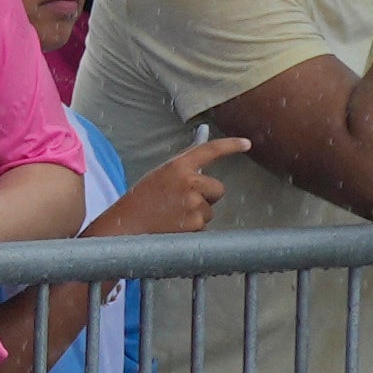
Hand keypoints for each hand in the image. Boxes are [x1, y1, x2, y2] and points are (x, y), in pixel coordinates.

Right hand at [91, 132, 244, 241]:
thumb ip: (184, 169)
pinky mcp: (194, 224)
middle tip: (183, 202)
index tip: (247, 143)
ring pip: (210, 211)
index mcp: (178, 166)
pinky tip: (173, 227)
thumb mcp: (161, 176)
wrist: (125, 227)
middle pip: (218, 189)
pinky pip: (203, 227)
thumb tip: (205, 158)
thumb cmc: (142, 201)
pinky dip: (192, 229)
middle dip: (207, 197)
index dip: (231, 145)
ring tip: (172, 216)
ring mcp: (193, 204)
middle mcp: (188, 182)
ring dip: (197, 215)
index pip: (210, 150)